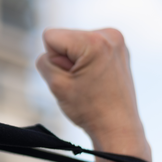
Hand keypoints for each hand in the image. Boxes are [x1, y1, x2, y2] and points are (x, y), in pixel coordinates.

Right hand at [35, 28, 148, 156]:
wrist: (118, 126)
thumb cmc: (90, 110)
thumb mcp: (56, 84)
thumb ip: (43, 61)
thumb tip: (51, 51)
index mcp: (94, 41)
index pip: (50, 36)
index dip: (53, 60)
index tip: (71, 77)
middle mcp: (109, 35)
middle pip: (64, 38)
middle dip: (66, 60)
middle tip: (81, 83)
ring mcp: (117, 41)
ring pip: (76, 43)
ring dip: (77, 62)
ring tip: (90, 82)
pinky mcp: (118, 49)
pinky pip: (89, 48)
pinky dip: (88, 61)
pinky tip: (96, 79)